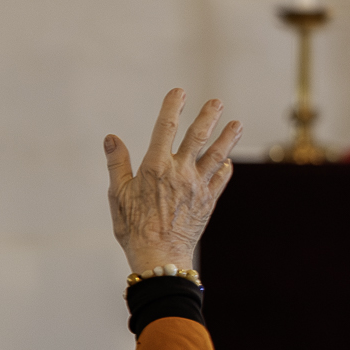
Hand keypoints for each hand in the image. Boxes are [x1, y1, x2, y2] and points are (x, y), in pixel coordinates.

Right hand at [103, 89, 240, 275]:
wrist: (159, 257)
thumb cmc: (133, 228)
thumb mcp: (117, 195)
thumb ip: (117, 164)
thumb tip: (111, 138)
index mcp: (155, 167)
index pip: (165, 127)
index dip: (172, 107)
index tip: (179, 92)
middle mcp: (180, 172)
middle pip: (198, 136)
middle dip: (208, 116)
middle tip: (217, 102)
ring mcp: (198, 186)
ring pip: (217, 155)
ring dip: (228, 137)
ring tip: (238, 124)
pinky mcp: (208, 201)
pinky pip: (221, 179)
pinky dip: (225, 168)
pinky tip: (227, 162)